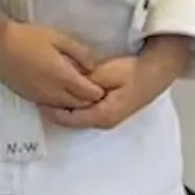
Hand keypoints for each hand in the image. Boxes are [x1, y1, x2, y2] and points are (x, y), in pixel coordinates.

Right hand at [0, 10, 106, 114]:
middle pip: (79, 105)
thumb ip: (80, 52)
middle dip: (88, 98)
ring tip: (75, 88)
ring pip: (65, 108)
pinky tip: (57, 89)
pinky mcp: (28, 98)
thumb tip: (92, 66)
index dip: (99, 90)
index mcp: (63, 77)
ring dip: (73, 102)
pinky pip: (50, 105)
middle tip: (91, 86)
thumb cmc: (26, 37)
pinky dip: (59, 102)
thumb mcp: (57, 37)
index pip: (90, 93)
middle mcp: (53, 92)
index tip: (101, 82)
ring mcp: (40, 97)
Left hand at [49, 33, 192, 132]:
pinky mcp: (110, 110)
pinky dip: (75, 104)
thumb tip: (68, 88)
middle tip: (39, 95)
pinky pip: (86, 110)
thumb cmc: (132, 71)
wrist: (156, 71)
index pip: (70, 118)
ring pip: (79, 116)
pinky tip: (67, 93)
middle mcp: (104, 122)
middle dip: (56, 109)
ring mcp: (108, 118)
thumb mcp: (106, 74)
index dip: (52, 109)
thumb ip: (85, 83)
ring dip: (65, 106)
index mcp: (102, 116)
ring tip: (49, 94)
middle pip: (72, 119)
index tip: (38, 99)